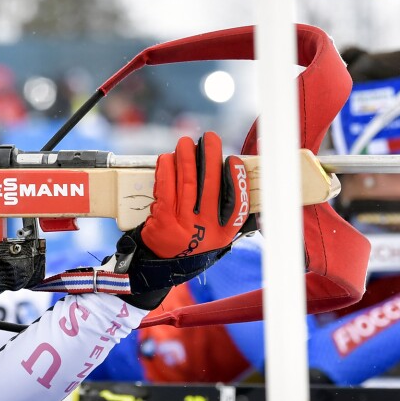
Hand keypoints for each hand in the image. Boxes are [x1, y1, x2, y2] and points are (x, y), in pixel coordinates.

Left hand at [142, 132, 250, 256]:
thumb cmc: (192, 238)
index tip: (233, 160)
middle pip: (211, 187)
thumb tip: (231, 170)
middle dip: (210, 157)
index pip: (236, 205)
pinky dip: (167, 170)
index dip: (237, 180)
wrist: (162, 262)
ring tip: (186, 142)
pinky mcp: (163, 220)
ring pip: (187, 182)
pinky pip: (166, 188)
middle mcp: (206, 230)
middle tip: (210, 138)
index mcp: (223, 233)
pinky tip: (168, 158)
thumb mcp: (213, 233)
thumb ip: (225, 210)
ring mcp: (183, 225)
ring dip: (186, 157)